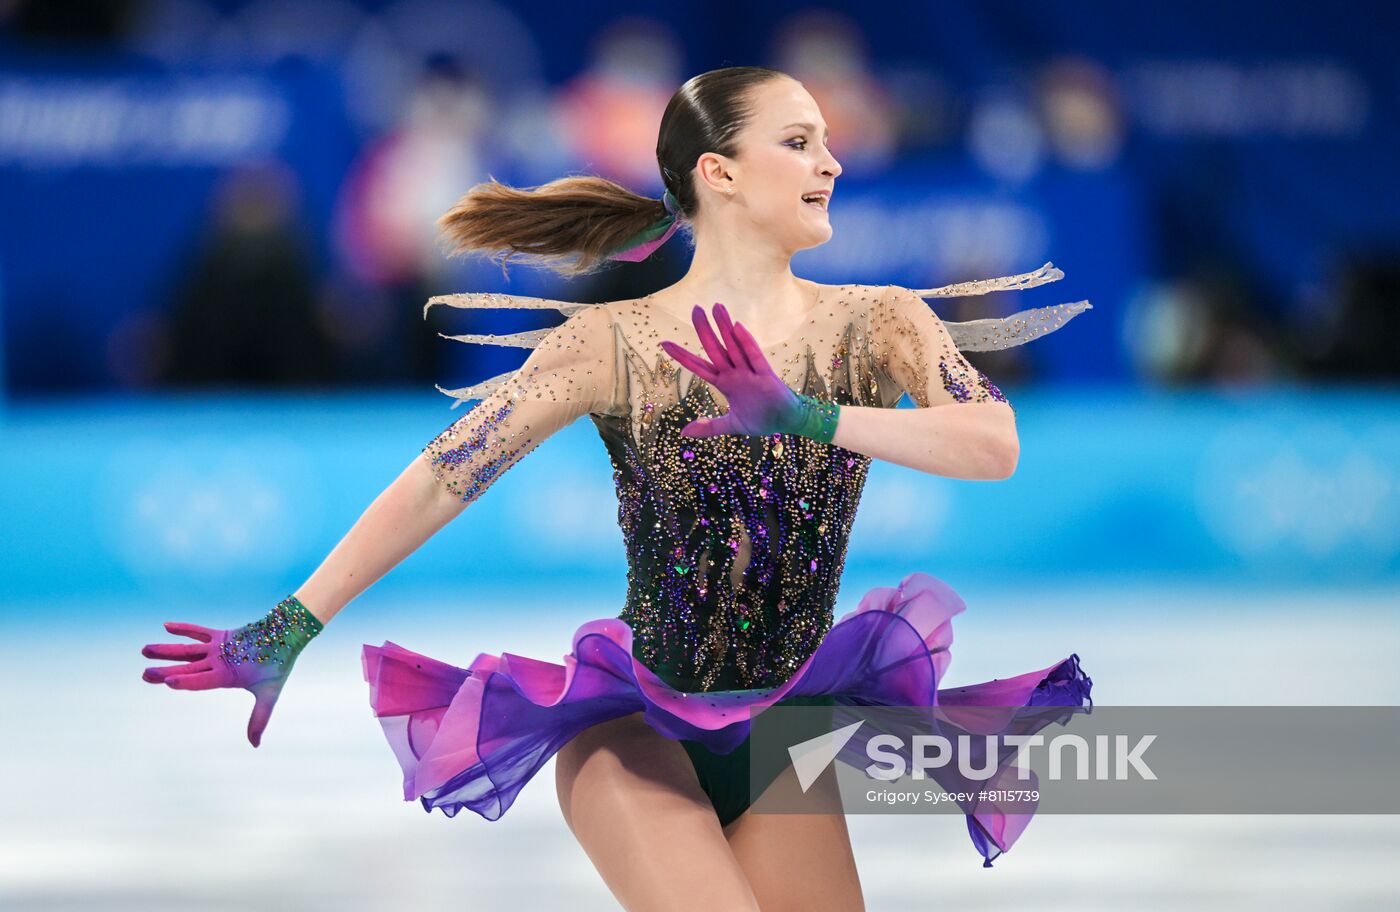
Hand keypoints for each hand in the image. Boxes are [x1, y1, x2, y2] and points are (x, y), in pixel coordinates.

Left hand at [141, 596, 322, 747]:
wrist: (287, 638)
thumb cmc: (279, 665)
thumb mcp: (268, 694)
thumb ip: (259, 719)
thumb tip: (254, 746)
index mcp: (225, 679)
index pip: (199, 681)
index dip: (184, 680)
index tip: (165, 681)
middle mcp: (217, 665)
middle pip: (186, 668)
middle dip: (164, 671)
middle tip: (144, 675)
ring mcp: (218, 651)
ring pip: (187, 651)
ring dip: (166, 650)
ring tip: (144, 650)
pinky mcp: (222, 637)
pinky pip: (199, 632)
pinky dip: (184, 629)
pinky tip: (165, 627)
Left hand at [659, 302, 838, 441]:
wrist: (786, 422)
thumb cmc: (761, 419)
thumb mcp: (731, 425)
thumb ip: (709, 427)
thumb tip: (684, 433)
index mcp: (725, 384)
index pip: (700, 367)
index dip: (683, 356)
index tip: (665, 343)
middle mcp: (735, 374)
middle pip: (716, 350)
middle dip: (705, 330)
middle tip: (695, 309)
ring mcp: (750, 373)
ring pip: (734, 347)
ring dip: (725, 327)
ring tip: (716, 307)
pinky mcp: (766, 376)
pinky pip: (755, 357)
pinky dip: (747, 343)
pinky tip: (737, 328)